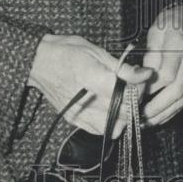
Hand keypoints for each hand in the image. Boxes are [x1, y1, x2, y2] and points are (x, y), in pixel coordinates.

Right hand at [28, 35, 151, 136]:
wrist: (38, 62)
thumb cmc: (66, 51)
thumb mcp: (96, 51)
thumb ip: (121, 67)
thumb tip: (144, 74)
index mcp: (92, 79)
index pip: (127, 94)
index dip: (140, 86)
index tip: (142, 76)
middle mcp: (85, 101)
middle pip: (124, 112)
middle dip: (136, 100)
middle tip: (135, 85)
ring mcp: (79, 114)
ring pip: (115, 126)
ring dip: (125, 114)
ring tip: (123, 97)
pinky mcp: (74, 121)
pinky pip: (101, 130)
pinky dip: (111, 122)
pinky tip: (110, 106)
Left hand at [142, 4, 182, 125]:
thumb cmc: (172, 21)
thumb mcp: (157, 29)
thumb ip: (151, 52)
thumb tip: (143, 73)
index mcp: (179, 46)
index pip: (166, 74)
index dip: (150, 88)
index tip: (135, 95)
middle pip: (176, 90)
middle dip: (158, 107)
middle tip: (140, 117)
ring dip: (165, 113)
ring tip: (148, 122)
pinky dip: (174, 110)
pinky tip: (161, 116)